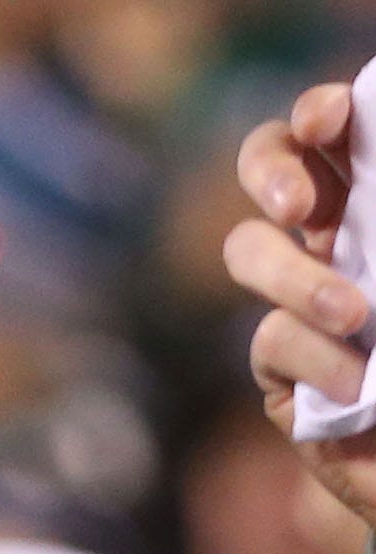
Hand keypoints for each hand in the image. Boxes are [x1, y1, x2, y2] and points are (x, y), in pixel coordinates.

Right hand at [228, 82, 375, 533]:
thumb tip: (344, 225)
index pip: (334, 132)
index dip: (318, 115)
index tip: (330, 120)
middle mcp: (338, 236)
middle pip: (268, 165)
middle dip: (271, 170)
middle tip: (300, 210)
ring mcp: (301, 302)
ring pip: (252, 252)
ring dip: (296, 279)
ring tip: (355, 315)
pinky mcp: (281, 374)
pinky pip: (271, 342)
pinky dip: (314, 357)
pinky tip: (357, 383)